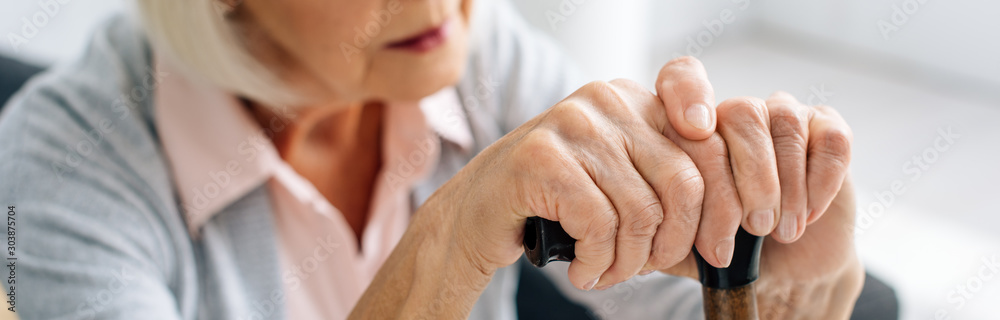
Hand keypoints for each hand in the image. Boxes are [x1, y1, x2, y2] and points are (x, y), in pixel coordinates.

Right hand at [427, 65, 714, 290]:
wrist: (476, 215)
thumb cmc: (556, 204)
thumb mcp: (621, 181)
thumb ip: (669, 182)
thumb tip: (738, 221)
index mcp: (633, 98)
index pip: (709, 139)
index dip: (726, 198)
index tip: (717, 245)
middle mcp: (605, 100)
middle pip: (684, 181)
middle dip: (676, 243)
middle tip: (651, 270)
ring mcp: (571, 124)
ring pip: (641, 210)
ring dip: (630, 262)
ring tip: (611, 274)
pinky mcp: (541, 158)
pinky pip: (599, 224)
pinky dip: (599, 262)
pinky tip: (585, 271)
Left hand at [652, 60, 862, 316]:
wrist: (781, 272)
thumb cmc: (722, 251)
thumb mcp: (678, 245)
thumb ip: (657, 225)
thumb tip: (632, 222)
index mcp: (689, 129)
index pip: (682, 78)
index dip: (687, 92)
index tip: (693, 130)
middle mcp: (734, 114)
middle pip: (740, 114)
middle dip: (745, 180)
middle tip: (748, 230)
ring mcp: (782, 118)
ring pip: (784, 123)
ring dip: (782, 185)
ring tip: (775, 231)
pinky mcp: (826, 132)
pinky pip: (829, 139)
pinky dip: (819, 181)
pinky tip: (807, 214)